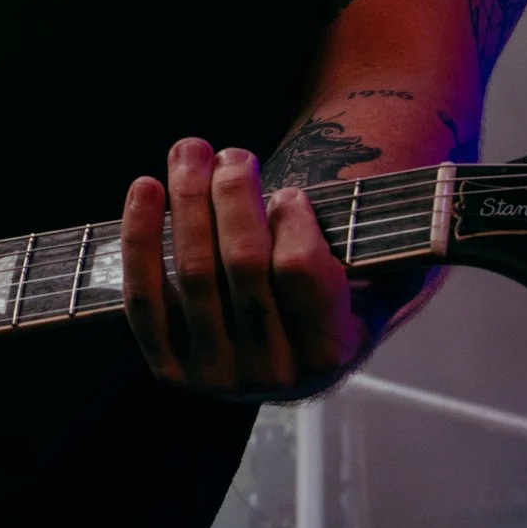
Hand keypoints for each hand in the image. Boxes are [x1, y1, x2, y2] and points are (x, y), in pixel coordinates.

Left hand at [120, 138, 366, 399]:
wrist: (287, 355)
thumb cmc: (329, 298)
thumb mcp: (371, 279)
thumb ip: (376, 244)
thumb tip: (387, 200)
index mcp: (329, 354)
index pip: (300, 268)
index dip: (291, 216)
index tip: (289, 193)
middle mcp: (271, 375)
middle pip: (241, 262)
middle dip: (233, 193)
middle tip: (234, 155)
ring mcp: (215, 376)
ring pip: (194, 272)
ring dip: (188, 198)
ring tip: (192, 151)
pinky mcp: (169, 367)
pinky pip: (144, 297)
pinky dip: (140, 237)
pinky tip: (145, 187)